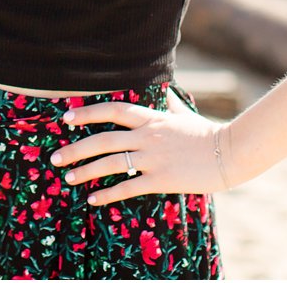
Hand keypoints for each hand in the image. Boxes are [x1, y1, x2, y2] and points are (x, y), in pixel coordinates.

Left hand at [50, 100, 229, 203]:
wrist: (230, 153)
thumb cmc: (205, 133)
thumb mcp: (182, 113)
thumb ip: (166, 102)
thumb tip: (162, 87)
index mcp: (151, 118)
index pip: (113, 111)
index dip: (87, 113)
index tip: (65, 118)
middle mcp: (147, 136)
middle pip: (103, 139)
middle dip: (76, 148)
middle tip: (56, 158)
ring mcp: (153, 158)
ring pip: (111, 163)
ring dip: (86, 171)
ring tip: (68, 178)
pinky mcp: (161, 179)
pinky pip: (128, 187)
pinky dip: (108, 194)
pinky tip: (92, 199)